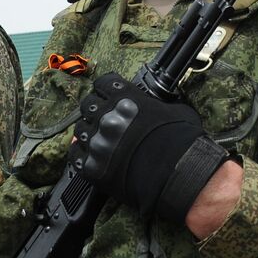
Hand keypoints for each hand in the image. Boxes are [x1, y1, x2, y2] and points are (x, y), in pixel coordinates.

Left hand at [73, 73, 231, 222]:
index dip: (106, 89)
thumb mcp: (173, 110)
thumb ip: (154, 105)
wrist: (178, 174)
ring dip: (89, 133)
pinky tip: (91, 155)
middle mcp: (107, 117)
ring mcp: (97, 142)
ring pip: (80, 130)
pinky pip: (75, 155)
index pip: (103, 83)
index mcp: (126, 98)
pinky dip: (81, 154)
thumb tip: (154, 106)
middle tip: (104, 118)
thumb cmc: (181, 141)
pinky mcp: (92, 167)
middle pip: (87, 105)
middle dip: (95, 110)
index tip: (109, 95)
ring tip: (100, 140)